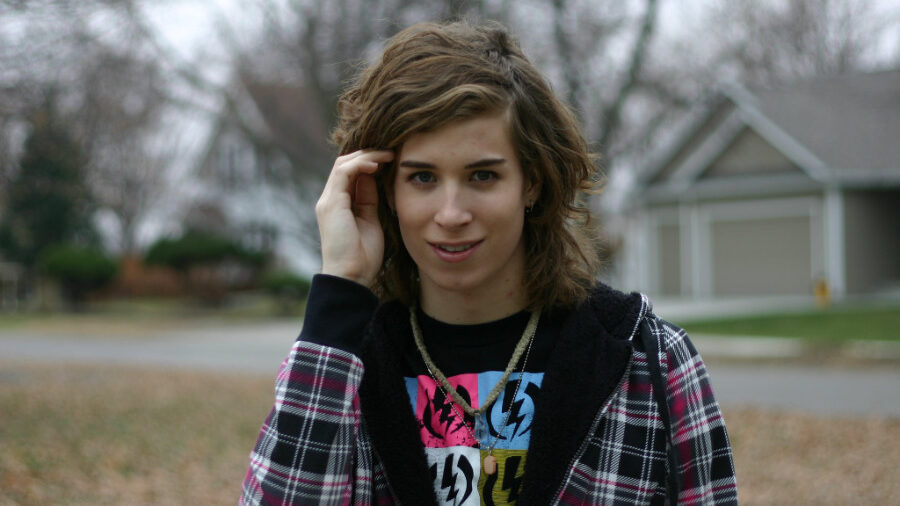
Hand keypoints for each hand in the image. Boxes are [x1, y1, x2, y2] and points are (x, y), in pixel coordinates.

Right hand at [316, 149, 394, 287]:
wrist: (351, 276)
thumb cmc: (363, 256)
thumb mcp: (370, 221)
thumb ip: (370, 200)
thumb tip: (375, 179)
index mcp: (339, 204)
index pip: (351, 173)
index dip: (370, 163)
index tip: (392, 160)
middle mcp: (330, 200)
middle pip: (345, 164)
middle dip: (368, 154)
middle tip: (391, 152)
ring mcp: (329, 201)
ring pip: (343, 164)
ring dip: (367, 156)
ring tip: (388, 155)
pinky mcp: (332, 203)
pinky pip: (344, 172)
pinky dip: (361, 164)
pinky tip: (377, 164)